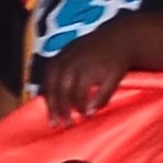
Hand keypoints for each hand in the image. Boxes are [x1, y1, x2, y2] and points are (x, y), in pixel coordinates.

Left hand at [37, 16, 162, 119]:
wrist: (120, 37)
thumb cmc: (90, 51)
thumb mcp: (69, 56)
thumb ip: (57, 73)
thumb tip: (42, 96)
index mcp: (62, 59)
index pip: (50, 84)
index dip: (50, 104)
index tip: (52, 121)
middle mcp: (74, 63)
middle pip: (62, 91)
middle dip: (62, 110)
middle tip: (65, 124)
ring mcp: (92, 66)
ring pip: (79, 92)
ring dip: (78, 107)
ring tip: (79, 117)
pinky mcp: (111, 71)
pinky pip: (102, 92)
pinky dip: (97, 103)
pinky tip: (93, 111)